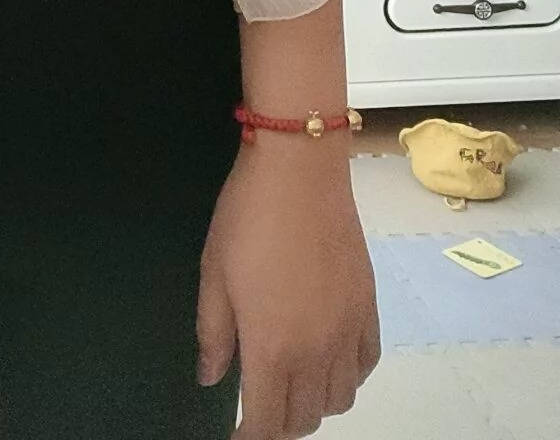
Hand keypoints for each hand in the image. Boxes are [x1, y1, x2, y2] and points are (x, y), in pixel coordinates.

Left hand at [195, 143, 380, 437]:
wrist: (301, 168)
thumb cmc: (248, 217)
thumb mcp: (214, 274)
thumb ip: (213, 335)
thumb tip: (211, 379)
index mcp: (272, 347)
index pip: (267, 423)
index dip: (250, 439)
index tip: (238, 436)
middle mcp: (316, 350)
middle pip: (304, 418)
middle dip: (278, 421)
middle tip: (258, 402)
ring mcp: (348, 330)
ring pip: (339, 399)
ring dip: (314, 403)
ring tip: (292, 381)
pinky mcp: (368, 307)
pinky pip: (366, 364)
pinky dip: (348, 375)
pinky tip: (328, 357)